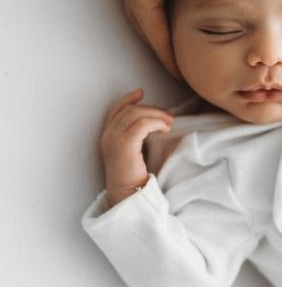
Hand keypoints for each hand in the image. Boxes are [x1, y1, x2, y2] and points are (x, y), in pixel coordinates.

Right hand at [99, 88, 173, 205]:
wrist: (127, 194)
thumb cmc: (133, 176)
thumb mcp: (132, 151)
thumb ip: (135, 136)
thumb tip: (155, 121)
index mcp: (107, 136)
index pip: (115, 109)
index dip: (128, 99)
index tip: (141, 93)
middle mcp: (107, 135)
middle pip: (129, 110)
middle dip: (151, 108)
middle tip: (167, 116)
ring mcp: (114, 139)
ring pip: (136, 114)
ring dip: (156, 115)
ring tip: (169, 123)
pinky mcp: (124, 145)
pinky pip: (142, 124)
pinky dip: (156, 123)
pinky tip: (165, 129)